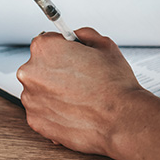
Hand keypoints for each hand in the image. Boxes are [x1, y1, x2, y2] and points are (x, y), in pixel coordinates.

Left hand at [16, 27, 159, 159]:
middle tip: (83, 81)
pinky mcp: (37, 123)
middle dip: (59, 72)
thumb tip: (77, 36)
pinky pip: (43, 113)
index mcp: (48, 49)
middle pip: (40, 67)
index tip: (72, 58)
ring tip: (85, 100)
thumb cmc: (120, 85)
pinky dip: (56, 114)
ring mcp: (33, 100)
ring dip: (56, 94)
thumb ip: (85, 36)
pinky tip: (80, 114)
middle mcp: (34, 73)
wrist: (126, 121)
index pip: (45, 42)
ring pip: (41, 91)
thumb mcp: (106, 47)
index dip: (64, 51)